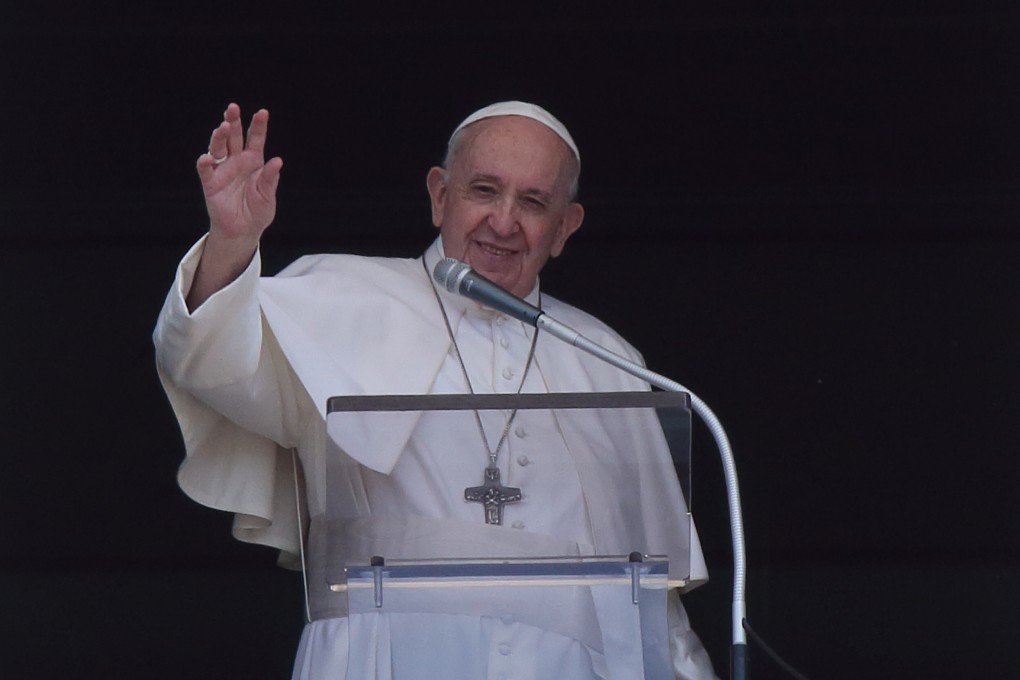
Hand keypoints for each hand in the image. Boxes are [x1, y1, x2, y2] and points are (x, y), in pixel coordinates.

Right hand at [187, 104, 282, 309]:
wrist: (243, 231)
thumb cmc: (258, 212)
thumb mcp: (268, 197)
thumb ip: (270, 180)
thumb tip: (278, 161)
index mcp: (254, 162)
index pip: (256, 139)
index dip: (258, 126)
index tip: (262, 113)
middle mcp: (237, 161)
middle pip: (234, 137)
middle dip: (233, 122)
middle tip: (233, 108)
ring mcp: (223, 170)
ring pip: (218, 147)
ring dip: (219, 137)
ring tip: (223, 128)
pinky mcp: (211, 183)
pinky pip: (206, 170)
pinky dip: (205, 163)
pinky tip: (207, 158)